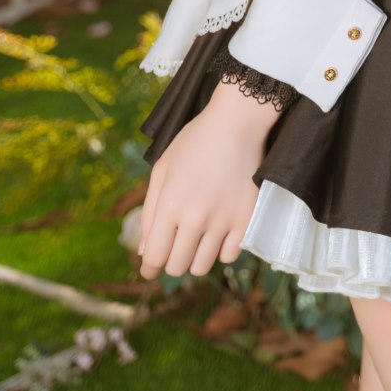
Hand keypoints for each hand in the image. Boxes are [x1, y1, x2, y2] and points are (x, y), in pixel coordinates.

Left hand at [136, 88, 277, 280]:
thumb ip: (149, 212)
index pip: (154, 257)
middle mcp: (196, 217)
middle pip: (176, 267)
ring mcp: (223, 220)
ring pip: (202, 266)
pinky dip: (221, 250)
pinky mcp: (246, 219)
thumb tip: (144, 252)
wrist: (237, 123)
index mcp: (170, 204)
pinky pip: (229, 256)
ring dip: (195, 257)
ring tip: (198, 237)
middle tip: (176, 244)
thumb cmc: (194, 142)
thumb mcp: (162, 169)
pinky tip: (219, 232)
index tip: (150, 265)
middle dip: (171, 261)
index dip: (148, 267)